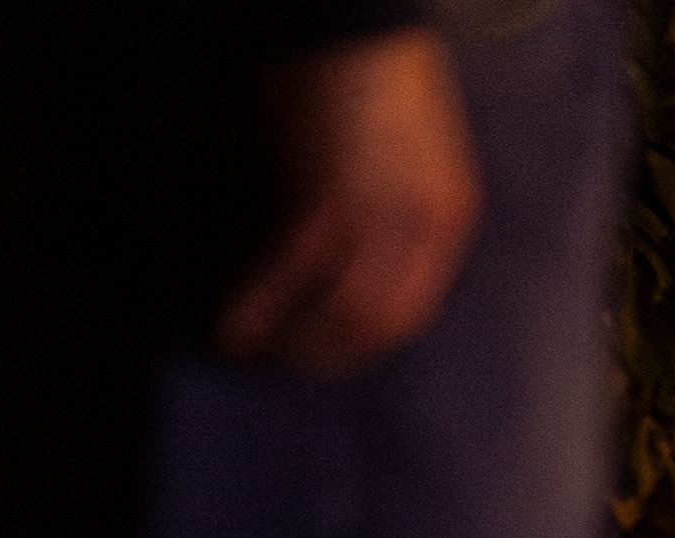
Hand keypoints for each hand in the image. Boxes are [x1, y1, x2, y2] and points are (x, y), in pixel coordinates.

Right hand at [214, 32, 482, 377]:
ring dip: (289, 345)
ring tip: (251, 355)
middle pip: (375, 326)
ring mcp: (375, 222)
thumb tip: (334, 260)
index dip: (362, 341)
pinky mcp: (323, 205)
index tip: (324, 353)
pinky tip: (227, 329)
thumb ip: (386, 206)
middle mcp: (420, 229)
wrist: (350, 10)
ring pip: (334, 318)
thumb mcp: (402, 147)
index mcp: (447, 213)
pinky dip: (253, 310)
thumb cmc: (364, 63)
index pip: (409, 308)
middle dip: (325, 356)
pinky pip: (284, 280)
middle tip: (281, 366)